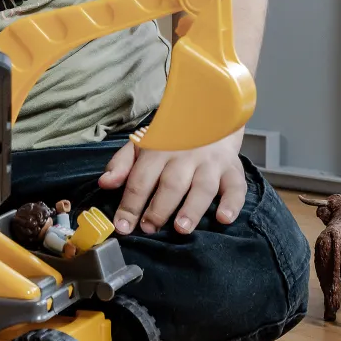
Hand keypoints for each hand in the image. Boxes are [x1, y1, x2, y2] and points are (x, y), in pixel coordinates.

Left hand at [99, 129, 246, 235]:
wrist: (210, 112)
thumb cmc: (172, 136)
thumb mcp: (142, 144)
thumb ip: (122, 164)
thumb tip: (104, 183)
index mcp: (158, 151)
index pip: (141, 180)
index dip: (130, 205)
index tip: (122, 227)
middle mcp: (185, 157)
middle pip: (171, 185)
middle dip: (159, 208)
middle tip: (150, 228)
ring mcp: (210, 163)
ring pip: (203, 187)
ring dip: (192, 208)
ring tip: (182, 228)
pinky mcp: (231, 168)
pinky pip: (235, 186)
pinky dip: (232, 203)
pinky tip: (224, 218)